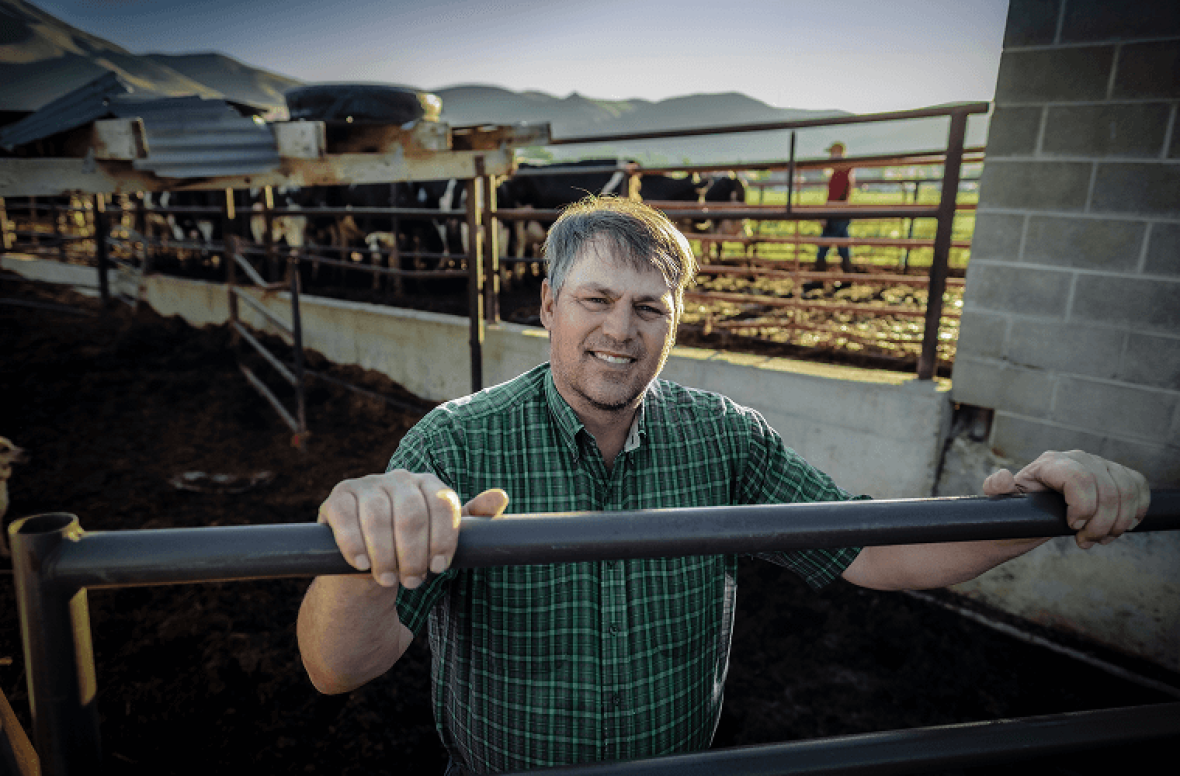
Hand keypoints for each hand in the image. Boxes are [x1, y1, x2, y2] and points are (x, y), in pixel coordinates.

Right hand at [318, 470, 508, 588]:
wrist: (367, 566)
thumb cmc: (411, 550)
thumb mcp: (443, 537)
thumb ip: (473, 519)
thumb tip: (500, 496)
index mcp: (428, 484)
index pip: (443, 504)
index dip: (443, 539)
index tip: (440, 568)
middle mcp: (398, 479)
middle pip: (411, 513)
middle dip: (413, 553)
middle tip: (413, 582)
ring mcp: (366, 485)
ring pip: (378, 517)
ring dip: (385, 554)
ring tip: (389, 579)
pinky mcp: (338, 498)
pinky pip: (346, 517)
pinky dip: (355, 544)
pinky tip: (362, 564)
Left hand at [983, 450, 1148, 548]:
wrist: (1029, 518)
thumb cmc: (1014, 512)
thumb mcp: (1001, 504)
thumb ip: (997, 489)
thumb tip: (1003, 477)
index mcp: (1049, 463)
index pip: (1080, 478)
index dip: (1083, 506)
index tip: (1073, 527)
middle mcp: (1076, 458)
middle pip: (1108, 488)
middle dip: (1101, 522)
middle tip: (1085, 540)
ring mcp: (1098, 464)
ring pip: (1127, 489)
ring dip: (1119, 521)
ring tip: (1099, 537)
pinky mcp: (1115, 475)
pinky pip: (1138, 486)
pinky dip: (1136, 510)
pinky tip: (1120, 526)